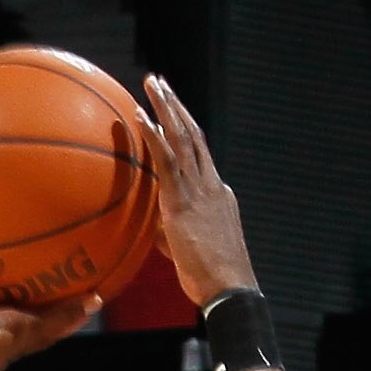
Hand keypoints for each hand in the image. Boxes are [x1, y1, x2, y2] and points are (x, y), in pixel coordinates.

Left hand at [141, 75, 256, 309]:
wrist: (228, 288)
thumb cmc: (211, 280)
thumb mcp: (192, 251)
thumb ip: (172, 234)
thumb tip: (156, 231)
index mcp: (218, 194)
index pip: (200, 156)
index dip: (186, 130)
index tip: (173, 112)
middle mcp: (212, 184)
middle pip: (193, 135)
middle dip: (176, 106)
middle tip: (160, 83)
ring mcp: (200, 190)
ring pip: (183, 138)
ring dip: (166, 107)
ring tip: (152, 83)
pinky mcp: (184, 202)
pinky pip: (167, 161)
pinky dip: (154, 136)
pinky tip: (141, 116)